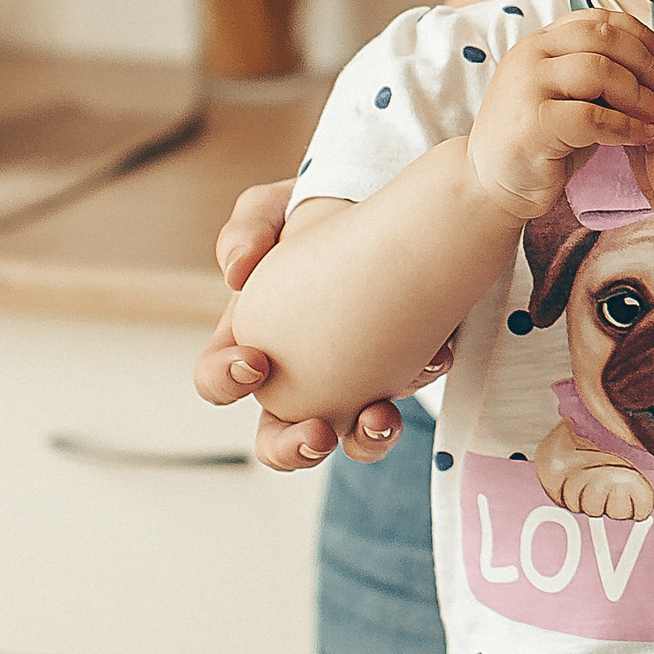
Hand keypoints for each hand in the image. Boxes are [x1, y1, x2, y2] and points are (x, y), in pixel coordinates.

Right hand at [193, 176, 442, 469]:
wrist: (403, 205)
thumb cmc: (328, 211)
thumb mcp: (281, 205)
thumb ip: (249, 226)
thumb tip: (235, 272)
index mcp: (255, 338)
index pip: (219, 378)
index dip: (225, 380)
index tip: (256, 361)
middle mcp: (300, 373)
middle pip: (277, 436)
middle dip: (290, 448)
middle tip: (315, 433)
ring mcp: (353, 378)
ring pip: (347, 437)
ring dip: (362, 441)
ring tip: (380, 419)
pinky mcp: (402, 370)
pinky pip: (405, 398)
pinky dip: (418, 384)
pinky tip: (435, 356)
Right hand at [466, 12, 653, 221]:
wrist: (489, 184)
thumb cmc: (538, 141)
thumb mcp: (568, 95)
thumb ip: (598, 73)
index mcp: (540, 42)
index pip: (597, 18)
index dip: (639, 34)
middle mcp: (530, 55)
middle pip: (603, 37)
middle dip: (645, 63)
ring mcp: (527, 86)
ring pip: (600, 71)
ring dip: (640, 94)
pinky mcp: (532, 124)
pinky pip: (592, 117)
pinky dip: (627, 126)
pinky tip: (642, 136)